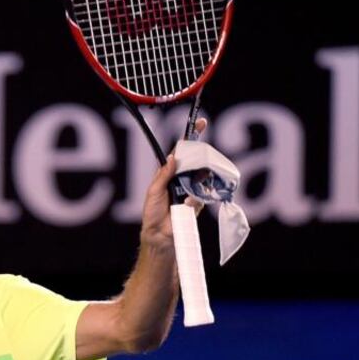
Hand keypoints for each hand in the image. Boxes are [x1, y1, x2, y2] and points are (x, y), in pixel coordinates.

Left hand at [139, 118, 206, 248]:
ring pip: (201, 177)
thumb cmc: (153, 213)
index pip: (179, 153)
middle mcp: (181, 180)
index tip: (201, 124)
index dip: (189, 139)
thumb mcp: (154, 191)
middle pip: (194, 162)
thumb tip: (173, 156)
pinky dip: (195, 198)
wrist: (160, 235)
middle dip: (201, 156)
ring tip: (191, 183)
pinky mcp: (197, 203)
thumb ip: (163, 174)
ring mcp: (191, 190)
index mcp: (168, 174)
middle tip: (205, 151)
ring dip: (199, 178)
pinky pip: (202, 195)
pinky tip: (186, 202)